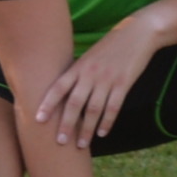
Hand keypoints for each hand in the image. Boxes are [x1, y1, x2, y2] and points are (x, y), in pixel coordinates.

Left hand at [34, 18, 164, 148]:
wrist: (139, 32)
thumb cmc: (112, 45)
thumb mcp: (90, 55)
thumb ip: (79, 72)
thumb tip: (65, 92)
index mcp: (79, 66)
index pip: (59, 87)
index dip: (48, 104)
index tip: (37, 120)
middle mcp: (91, 74)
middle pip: (75, 103)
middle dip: (66, 124)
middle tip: (60, 141)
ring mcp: (108, 79)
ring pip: (94, 109)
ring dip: (87, 129)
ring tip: (81, 144)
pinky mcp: (124, 83)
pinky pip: (113, 107)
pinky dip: (107, 122)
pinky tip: (102, 133)